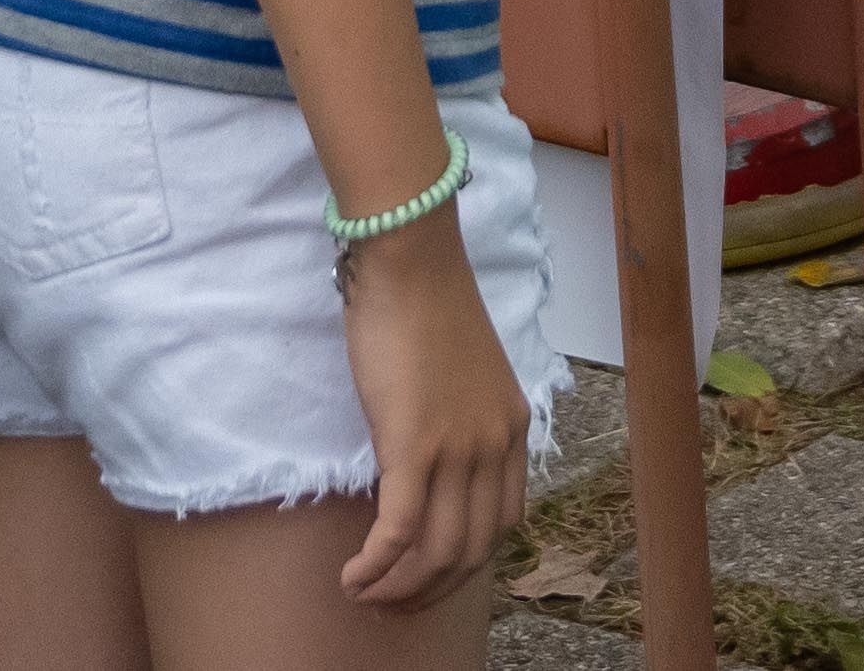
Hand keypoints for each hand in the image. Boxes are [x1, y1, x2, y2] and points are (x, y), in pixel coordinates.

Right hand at [334, 211, 530, 609]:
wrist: (408, 259)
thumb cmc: (423, 302)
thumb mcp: (462, 372)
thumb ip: (460, 417)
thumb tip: (431, 459)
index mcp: (511, 429)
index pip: (504, 524)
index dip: (465, 563)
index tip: (429, 574)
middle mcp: (494, 446)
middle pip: (473, 551)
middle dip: (431, 590)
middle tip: (391, 604)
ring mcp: (458, 449)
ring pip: (437, 552)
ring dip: (399, 588)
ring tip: (365, 595)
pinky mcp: (414, 445)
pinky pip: (399, 530)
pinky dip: (377, 566)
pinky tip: (352, 578)